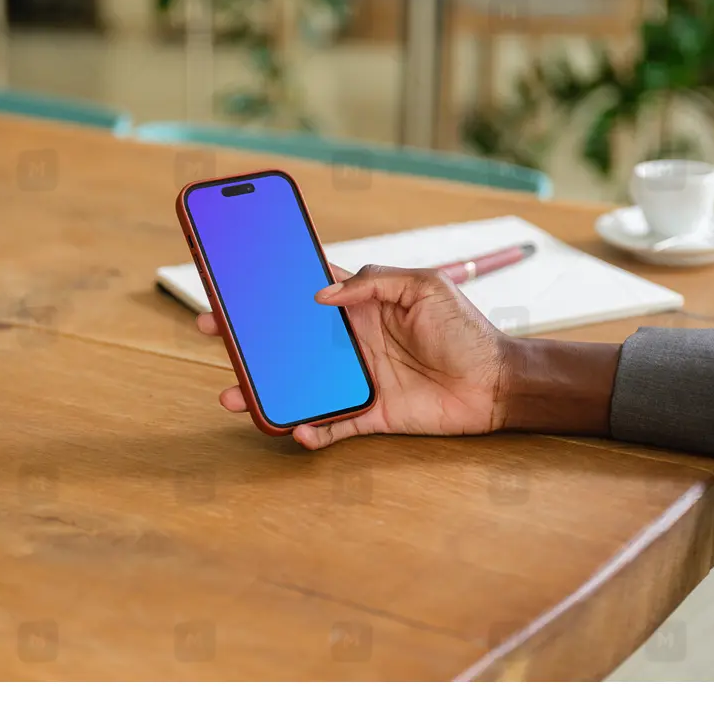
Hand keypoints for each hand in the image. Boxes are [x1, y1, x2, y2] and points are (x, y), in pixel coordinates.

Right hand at [196, 264, 510, 449]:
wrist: (498, 381)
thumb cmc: (465, 328)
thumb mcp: (424, 286)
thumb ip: (374, 281)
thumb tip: (321, 293)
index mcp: (361, 307)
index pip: (306, 292)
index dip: (272, 288)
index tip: (235, 281)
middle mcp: (352, 343)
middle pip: (289, 342)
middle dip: (249, 339)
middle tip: (214, 332)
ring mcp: (358, 379)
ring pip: (300, 386)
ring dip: (265, 390)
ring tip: (234, 394)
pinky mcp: (371, 414)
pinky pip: (332, 426)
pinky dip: (312, 432)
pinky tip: (295, 431)